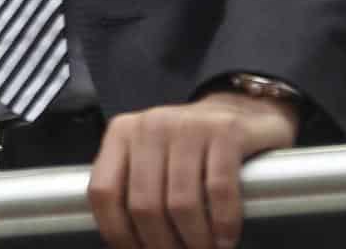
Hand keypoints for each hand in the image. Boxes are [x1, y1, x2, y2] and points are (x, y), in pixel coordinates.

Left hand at [88, 91, 299, 248]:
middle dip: (161, 244)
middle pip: (144, 205)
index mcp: (122, 133)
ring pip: (181, 203)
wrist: (242, 110)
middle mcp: (150, 126)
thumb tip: (128, 245)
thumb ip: (134, 189)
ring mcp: (188, 126)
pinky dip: (223, 224)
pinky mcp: (226, 132)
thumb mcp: (151, 158)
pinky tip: (226, 239)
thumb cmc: (190, 147)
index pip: (103, 192)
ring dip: (194, 240)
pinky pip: (219, 190)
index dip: (117, 233)